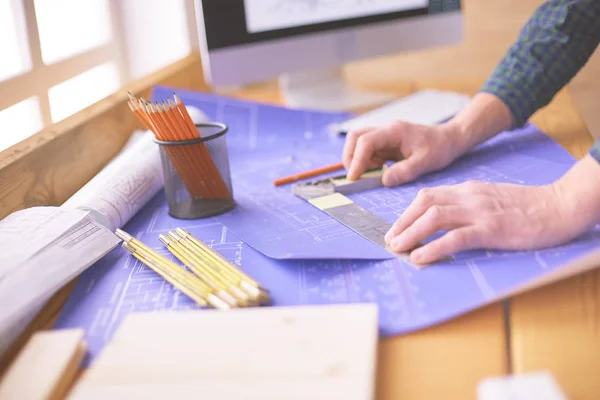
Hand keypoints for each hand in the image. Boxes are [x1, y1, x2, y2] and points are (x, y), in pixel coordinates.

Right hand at [342, 121, 465, 186]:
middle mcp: (385, 130)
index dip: (356, 160)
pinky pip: (368, 150)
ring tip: (369, 174)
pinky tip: (378, 170)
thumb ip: (405, 171)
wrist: (449, 139)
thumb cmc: (440, 147)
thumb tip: (384, 180)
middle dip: (350, 157)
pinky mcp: (386, 143)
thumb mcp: (425, 162)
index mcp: (394, 131)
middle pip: (355, 137)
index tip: (354, 177)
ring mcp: (384, 136)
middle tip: (355, 176)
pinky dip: (366, 161)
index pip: (365, 142)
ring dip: (357, 159)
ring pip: (358, 143)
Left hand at [384, 180, 589, 264]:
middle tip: (390, 240)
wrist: (560, 205)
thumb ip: (468, 205)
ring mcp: (479, 212)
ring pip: (434, 218)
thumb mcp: (491, 199)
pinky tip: (420, 257)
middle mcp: (469, 197)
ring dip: (410, 233)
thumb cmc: (528, 206)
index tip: (397, 227)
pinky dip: (433, 247)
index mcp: (468, 189)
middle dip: (402, 222)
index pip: (428, 196)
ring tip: (397, 248)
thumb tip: (445, 221)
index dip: (407, 212)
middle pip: (424, 204)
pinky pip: (455, 238)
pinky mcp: (491, 229)